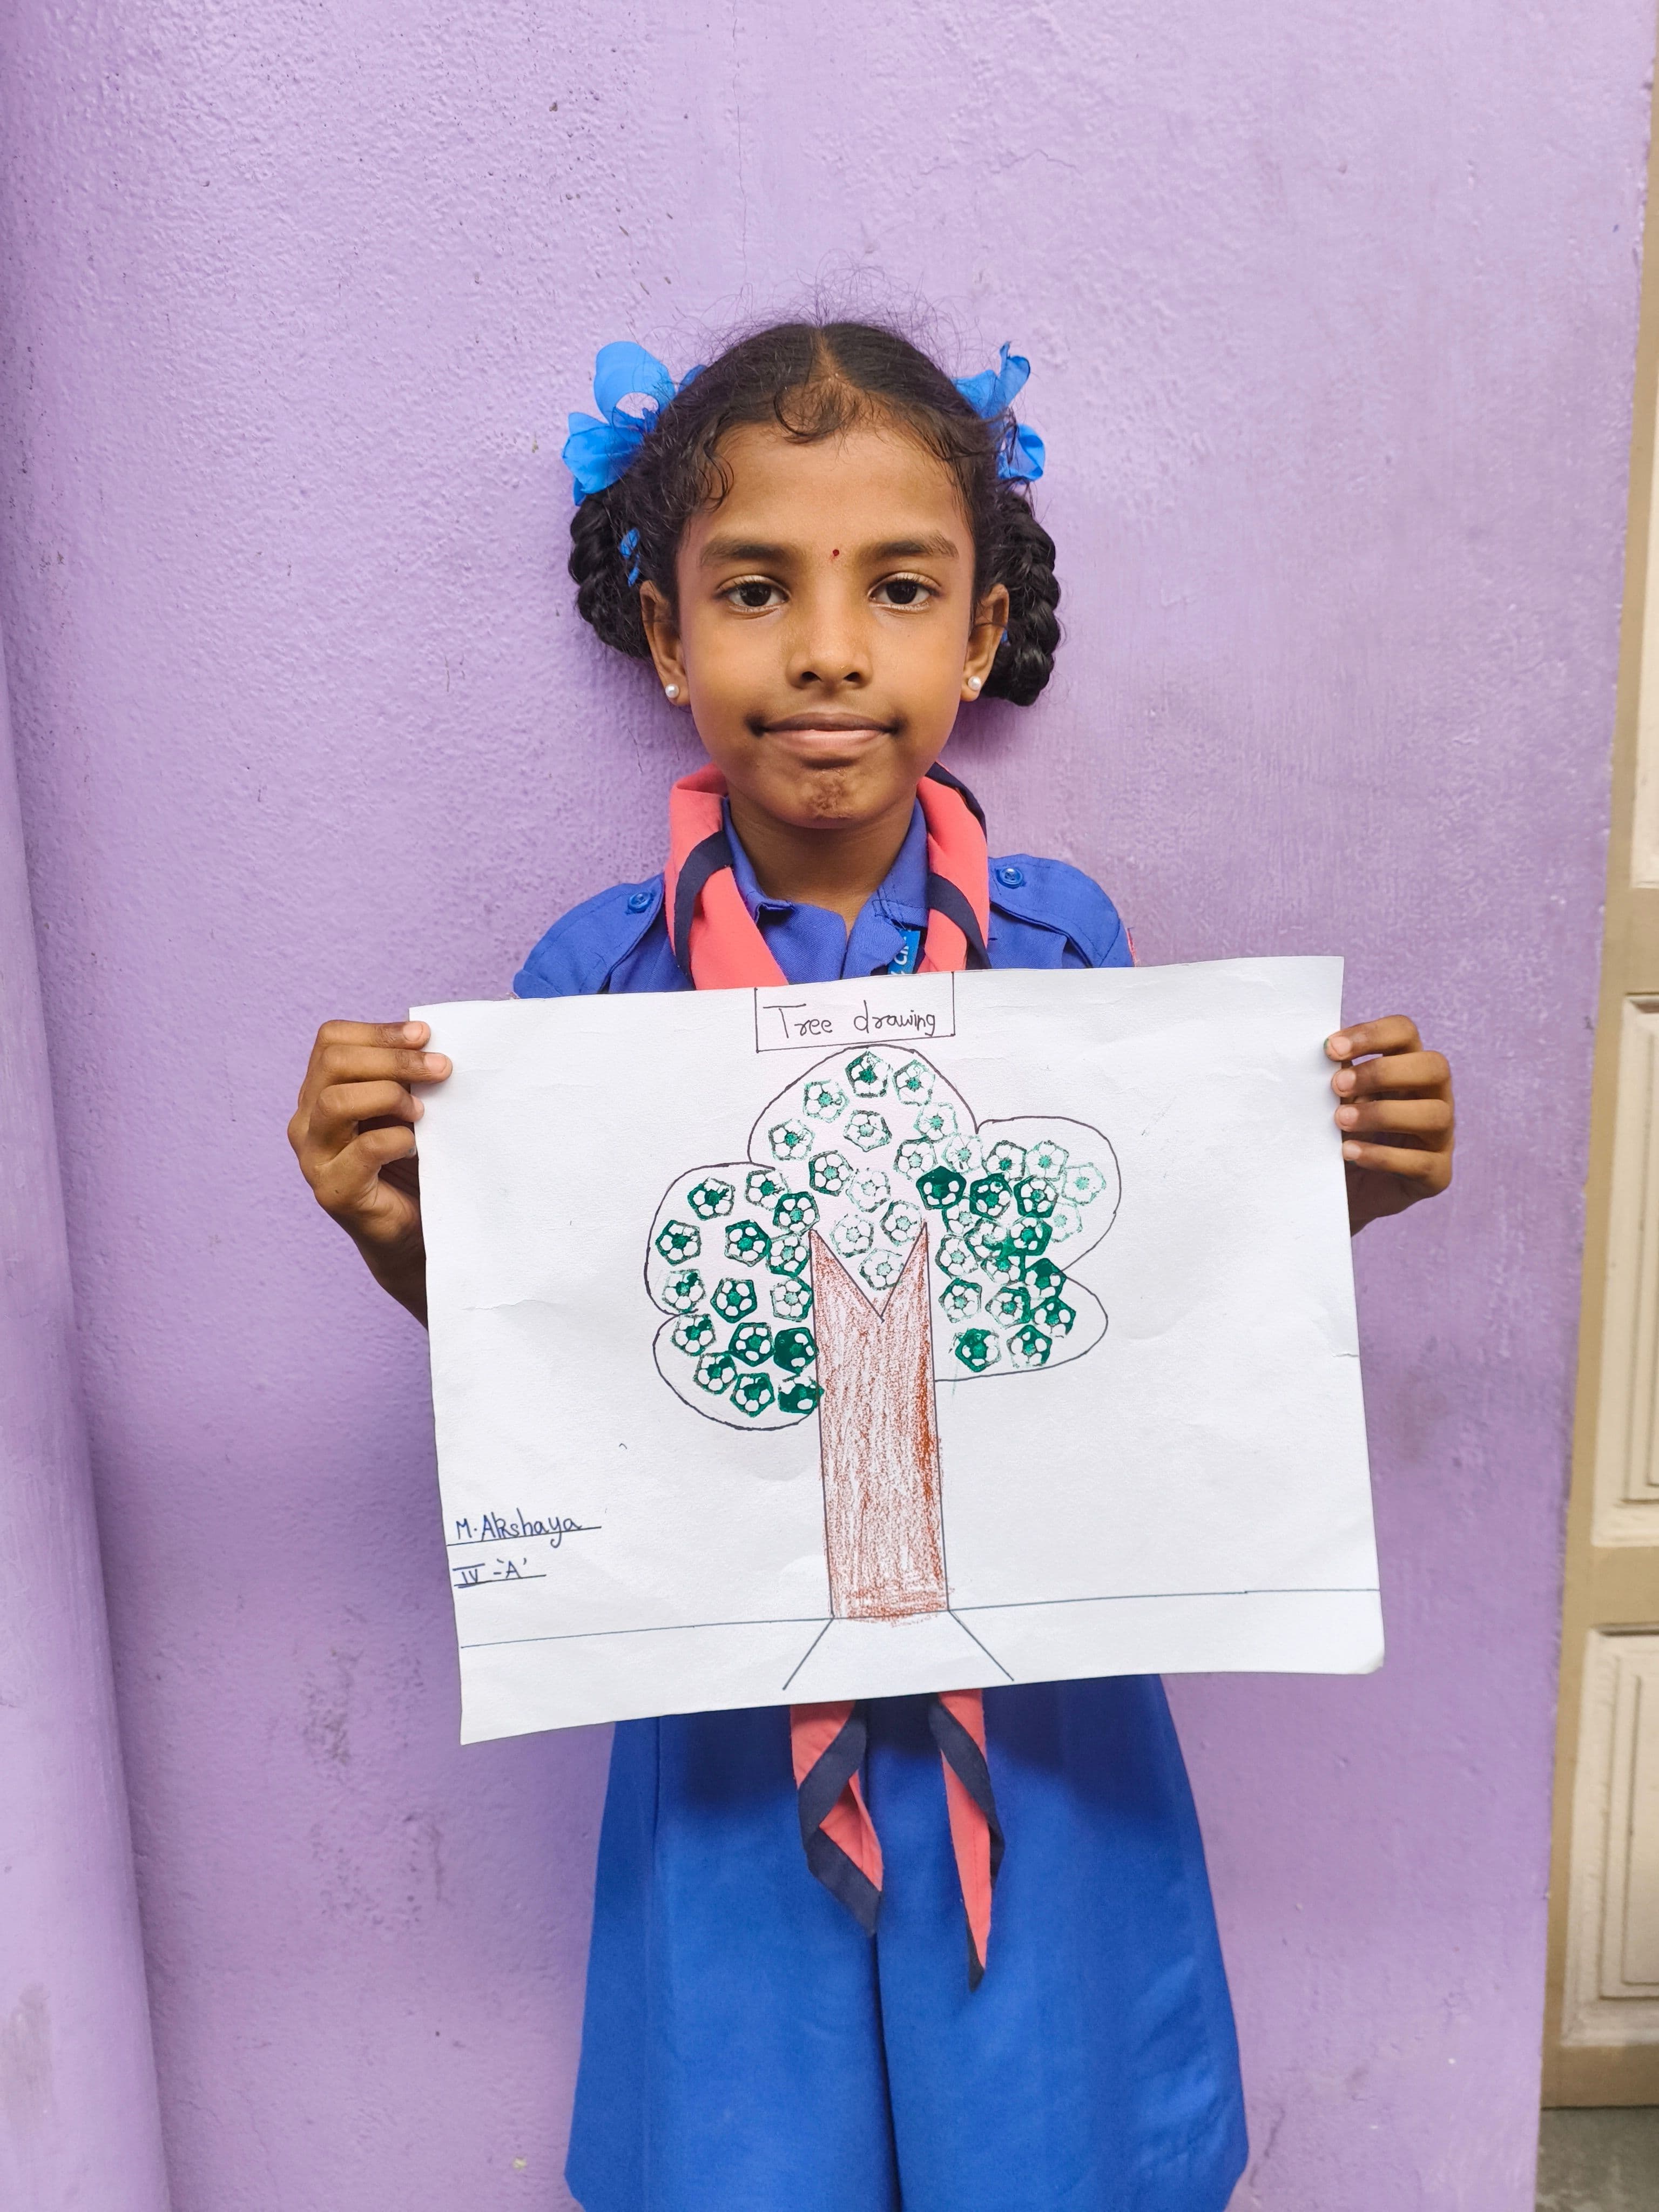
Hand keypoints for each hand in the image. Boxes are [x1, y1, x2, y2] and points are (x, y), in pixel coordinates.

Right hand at [288, 1020, 450, 1321]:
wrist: (411, 1232)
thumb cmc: (409, 1163)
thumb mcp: (403, 1108)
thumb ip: (402, 1076)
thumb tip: (430, 1040)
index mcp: (318, 1094)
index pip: (330, 1041)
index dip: (379, 1031)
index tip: (425, 1035)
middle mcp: (306, 1123)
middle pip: (333, 1064)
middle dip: (393, 1058)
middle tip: (440, 1067)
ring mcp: (313, 1159)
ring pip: (335, 1102)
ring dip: (389, 1095)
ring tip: (422, 1110)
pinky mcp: (334, 1192)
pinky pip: (363, 1150)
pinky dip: (396, 1138)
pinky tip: (416, 1145)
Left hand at [1327, 1016, 1452, 1233]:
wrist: (1344, 1190)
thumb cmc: (1342, 1133)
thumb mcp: (1336, 1100)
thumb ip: (1337, 1077)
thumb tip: (1322, 1052)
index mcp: (1409, 1068)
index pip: (1406, 1033)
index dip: (1372, 1034)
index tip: (1330, 1048)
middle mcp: (1434, 1097)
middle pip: (1434, 1067)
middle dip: (1383, 1073)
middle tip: (1337, 1086)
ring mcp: (1441, 1137)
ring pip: (1435, 1114)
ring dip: (1383, 1114)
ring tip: (1339, 1121)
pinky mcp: (1436, 1174)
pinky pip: (1421, 1162)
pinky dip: (1381, 1155)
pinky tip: (1350, 1152)